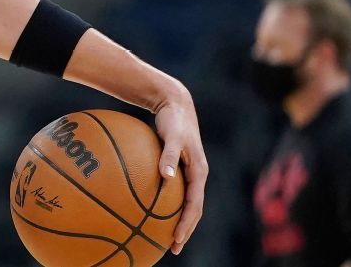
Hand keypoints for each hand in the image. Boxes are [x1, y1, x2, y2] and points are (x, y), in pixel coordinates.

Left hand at [153, 84, 207, 254]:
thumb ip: (169, 155)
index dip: (186, 224)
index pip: (195, 206)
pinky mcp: (180, 167)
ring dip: (178, 220)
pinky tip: (151, 209)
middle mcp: (197, 175)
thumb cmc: (174, 119)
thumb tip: (166, 176)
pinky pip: (175, 191)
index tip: (176, 240)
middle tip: (172, 248)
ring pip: (186, 202)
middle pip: (193, 210)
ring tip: (164, 236)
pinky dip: (167, 203)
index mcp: (200, 172)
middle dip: (185, 230)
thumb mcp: (173, 136)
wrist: (176, 102)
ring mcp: (189, 172)